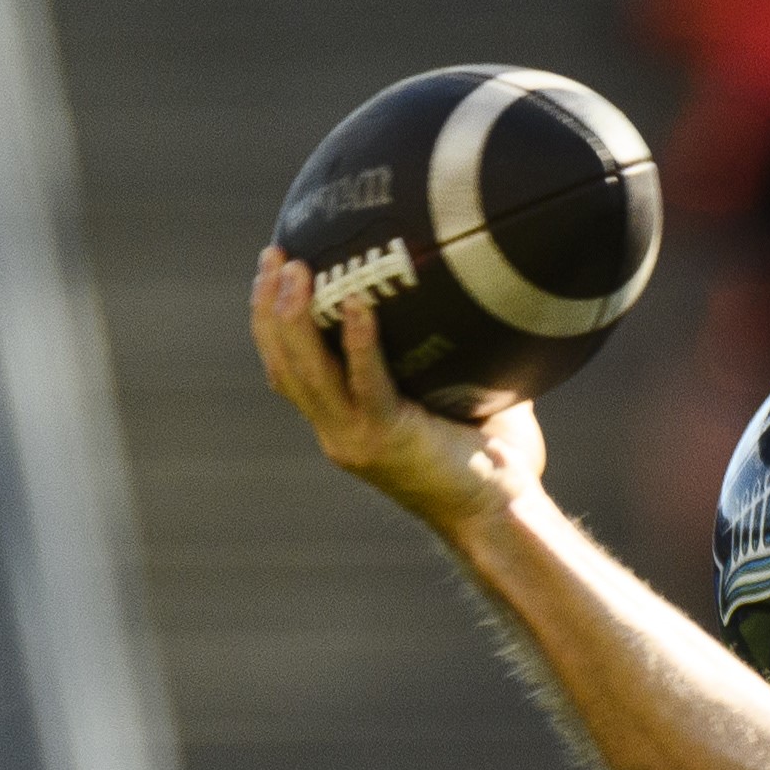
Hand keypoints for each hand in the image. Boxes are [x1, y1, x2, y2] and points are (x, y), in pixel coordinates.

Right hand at [248, 245, 545, 539]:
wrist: (501, 515)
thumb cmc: (491, 459)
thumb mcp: (453, 396)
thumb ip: (444, 351)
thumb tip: (471, 287)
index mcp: (343, 423)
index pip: (287, 368)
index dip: (269, 319)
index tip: (272, 268)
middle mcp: (338, 432)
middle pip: (282, 363)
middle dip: (269, 305)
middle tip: (274, 254)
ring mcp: (356, 439)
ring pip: (306, 372)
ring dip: (296, 316)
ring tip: (299, 268)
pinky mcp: (387, 439)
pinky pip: (366, 382)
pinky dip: (358, 342)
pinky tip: (356, 304)